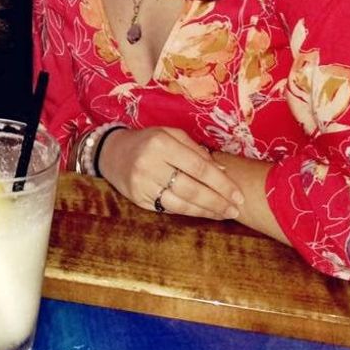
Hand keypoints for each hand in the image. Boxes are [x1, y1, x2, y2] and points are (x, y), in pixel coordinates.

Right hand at [98, 126, 243, 219]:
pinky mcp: (138, 199)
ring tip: (225, 214)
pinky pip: (169, 209)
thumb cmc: (147, 141)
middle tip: (236, 209)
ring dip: (207, 211)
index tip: (238, 193)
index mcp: (161, 143)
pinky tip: (204, 213)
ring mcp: (143, 184)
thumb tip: (223, 170)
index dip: (221, 183)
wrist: (111, 152)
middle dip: (218, 201)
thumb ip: (196, 150)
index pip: (198, 167)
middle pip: (192, 188)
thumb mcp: (169, 135)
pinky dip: (190, 212)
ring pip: (181, 203)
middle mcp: (150, 164)